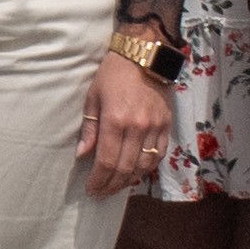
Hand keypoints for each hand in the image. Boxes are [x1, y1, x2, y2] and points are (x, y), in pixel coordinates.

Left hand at [77, 33, 175, 196]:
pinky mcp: (167, 125)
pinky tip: (136, 173)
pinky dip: (147, 168)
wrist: (144, 55)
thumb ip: (89, 129)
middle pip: (125, 168)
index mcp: (115, 120)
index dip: (98, 180)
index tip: (92, 190)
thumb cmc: (112, 74)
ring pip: (144, 166)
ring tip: (116, 186)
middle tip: (101, 193)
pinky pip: (159, 155)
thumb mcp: (93, 98)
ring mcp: (155, 127)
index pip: (106, 161)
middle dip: (111, 185)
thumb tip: (82, 154)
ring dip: (129, 181)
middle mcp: (137, 128)